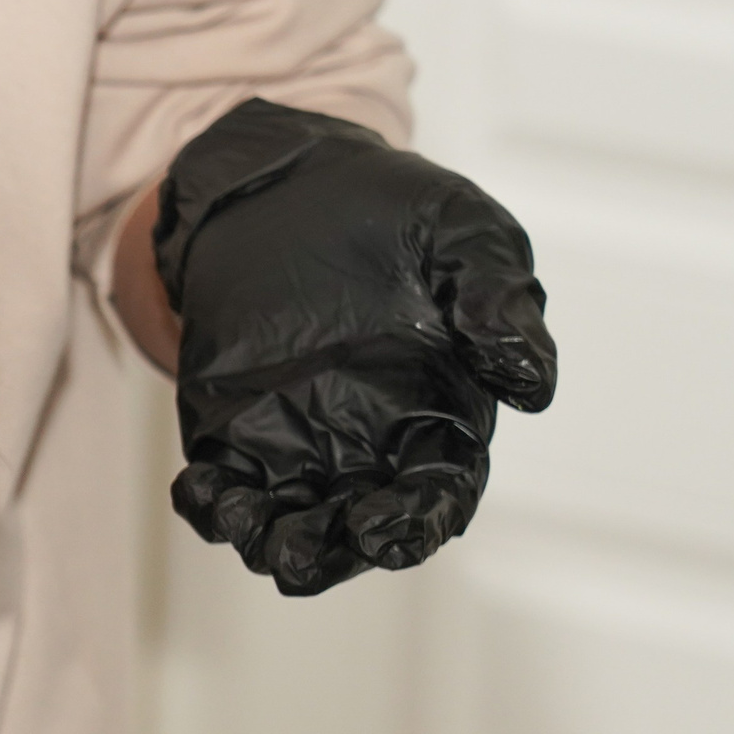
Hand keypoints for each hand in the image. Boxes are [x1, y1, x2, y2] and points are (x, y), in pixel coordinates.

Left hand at [154, 99, 556, 594]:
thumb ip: (498, 303)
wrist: (288, 180)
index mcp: (438, 412)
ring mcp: (295, 438)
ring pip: (288, 518)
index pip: (437, 492)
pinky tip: (201, 494)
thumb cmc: (392, 208)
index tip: (388, 528)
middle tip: (300, 553)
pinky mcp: (230, 425)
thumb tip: (532, 384)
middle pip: (356, 525)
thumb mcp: (463, 234)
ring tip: (249, 530)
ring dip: (266, 539)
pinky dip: (209, 503)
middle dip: (331, 550)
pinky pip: (221, 483)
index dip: (416, 521)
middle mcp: (368, 442)